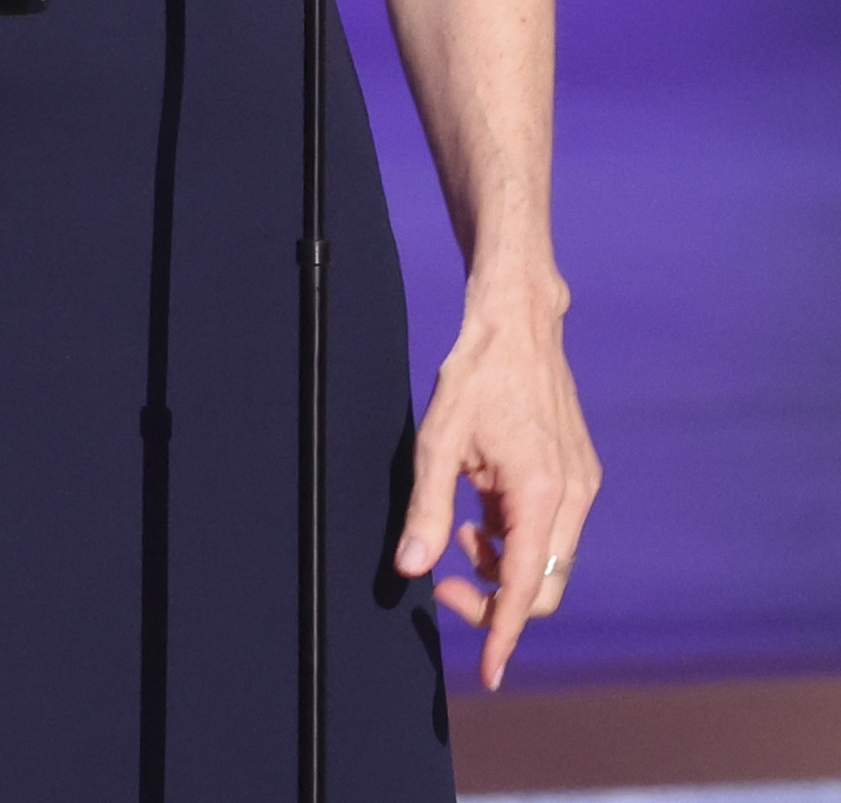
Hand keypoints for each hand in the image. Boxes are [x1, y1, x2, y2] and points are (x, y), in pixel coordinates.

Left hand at [394, 282, 600, 690]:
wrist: (519, 321)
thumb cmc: (477, 374)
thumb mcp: (438, 441)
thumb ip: (427, 509)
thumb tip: (411, 568)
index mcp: (539, 492)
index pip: (523, 589)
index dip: (503, 634)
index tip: (488, 672)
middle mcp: (572, 494)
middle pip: (542, 586)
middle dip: (494, 600)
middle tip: (444, 582)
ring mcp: (581, 483)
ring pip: (548, 560)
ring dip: (502, 564)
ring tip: (460, 529)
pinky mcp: (579, 472)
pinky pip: (552, 529)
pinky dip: (516, 537)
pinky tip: (483, 509)